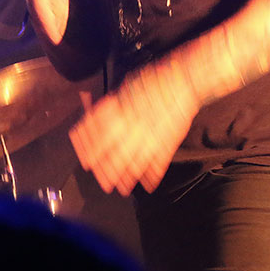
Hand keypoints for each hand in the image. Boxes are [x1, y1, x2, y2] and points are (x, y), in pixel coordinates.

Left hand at [68, 75, 198, 195]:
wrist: (183, 81)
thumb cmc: (151, 81)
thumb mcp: (123, 90)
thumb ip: (110, 107)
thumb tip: (95, 119)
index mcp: (118, 114)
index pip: (98, 139)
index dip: (91, 153)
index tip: (86, 163)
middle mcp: (131, 128)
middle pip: (115, 156)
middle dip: (107, 173)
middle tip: (103, 184)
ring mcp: (151, 138)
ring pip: (135, 164)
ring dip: (127, 179)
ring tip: (122, 189)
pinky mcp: (168, 143)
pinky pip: (158, 163)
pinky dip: (153, 176)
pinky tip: (148, 186)